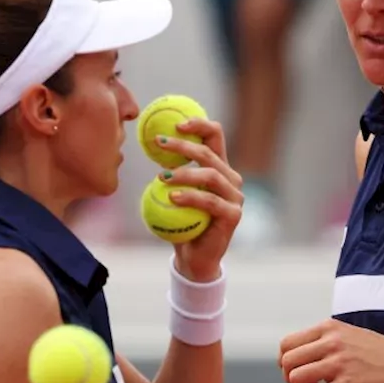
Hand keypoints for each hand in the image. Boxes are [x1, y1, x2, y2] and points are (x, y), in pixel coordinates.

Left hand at [156, 118, 243, 281]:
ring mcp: (235, 197)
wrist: (194, 258)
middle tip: (159, 143)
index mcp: (219, 167)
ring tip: (161, 176)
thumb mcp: (171, 192)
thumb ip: (167, 171)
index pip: (214, 135)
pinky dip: (191, 197)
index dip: (198, 124)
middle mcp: (230, 178)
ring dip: (184, 173)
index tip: (175, 124)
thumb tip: (148, 145)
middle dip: (183, 145)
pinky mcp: (233, 215)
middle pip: (209, 152)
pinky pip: (211, 202)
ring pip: (210, 175)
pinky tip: (173, 197)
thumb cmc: (180, 223)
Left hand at [278, 319, 383, 382]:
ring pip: (296, 378)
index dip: (285, 360)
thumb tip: (300, 356)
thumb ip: (325, 341)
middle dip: (289, 376)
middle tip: (304, 382)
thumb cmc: (381, 352)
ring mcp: (339, 364)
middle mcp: (331, 343)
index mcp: (329, 328)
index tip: (296, 368)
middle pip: (287, 361)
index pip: (287, 343)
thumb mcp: (349, 334)